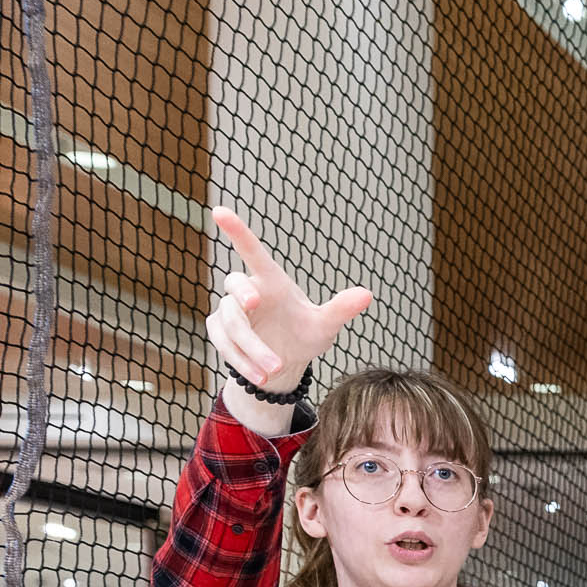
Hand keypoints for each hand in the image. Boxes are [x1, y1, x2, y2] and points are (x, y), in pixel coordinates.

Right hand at [204, 208, 372, 421]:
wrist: (286, 363)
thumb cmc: (305, 334)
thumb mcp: (325, 325)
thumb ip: (341, 309)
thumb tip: (368, 294)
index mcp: (272, 282)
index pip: (253, 252)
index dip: (237, 231)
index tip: (219, 211)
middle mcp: (248, 292)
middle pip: (234, 286)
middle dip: (242, 293)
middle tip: (256, 304)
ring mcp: (230, 312)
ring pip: (230, 323)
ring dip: (250, 347)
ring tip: (275, 369)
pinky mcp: (219, 332)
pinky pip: (223, 344)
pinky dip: (241, 361)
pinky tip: (260, 376)